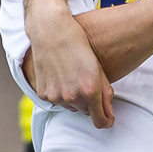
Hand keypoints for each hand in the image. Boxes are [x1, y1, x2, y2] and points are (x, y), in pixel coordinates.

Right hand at [29, 13, 113, 127]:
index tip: (108, 117)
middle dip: (90, 103)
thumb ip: (106, 93)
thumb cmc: (78, 45)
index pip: (100, 121)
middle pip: (85, 112)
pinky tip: (61, 75)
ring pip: (70, 106)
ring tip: (73, 76)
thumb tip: (109, 114)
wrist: (51, 30)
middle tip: (88, 83)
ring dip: (74, 98)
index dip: (106, 121)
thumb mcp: (98, 68)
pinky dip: (60, 93)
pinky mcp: (43, 94)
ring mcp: (56, 96)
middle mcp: (72, 97)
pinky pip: (56, 101)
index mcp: (90, 90)